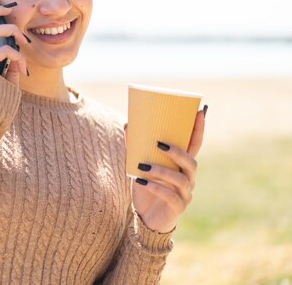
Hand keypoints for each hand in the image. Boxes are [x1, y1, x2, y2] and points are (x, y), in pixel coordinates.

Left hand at [129, 106, 206, 232]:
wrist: (145, 218)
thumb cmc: (146, 188)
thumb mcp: (140, 167)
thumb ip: (136, 148)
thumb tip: (129, 125)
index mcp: (182, 165)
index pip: (195, 145)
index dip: (199, 129)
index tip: (200, 111)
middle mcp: (188, 178)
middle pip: (191, 162)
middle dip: (177, 152)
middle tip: (159, 144)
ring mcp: (185, 193)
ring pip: (179, 179)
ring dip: (160, 171)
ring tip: (142, 167)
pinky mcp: (178, 207)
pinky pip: (169, 196)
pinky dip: (155, 187)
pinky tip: (141, 182)